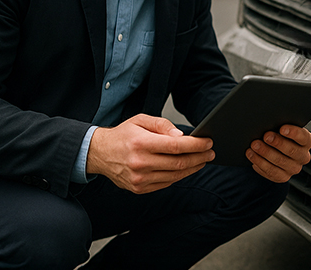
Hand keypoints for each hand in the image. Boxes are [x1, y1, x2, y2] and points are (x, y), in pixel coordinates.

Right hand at [86, 114, 213, 193]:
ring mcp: (139, 178)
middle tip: (210, 152)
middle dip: (199, 157)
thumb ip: (162, 125)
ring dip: (193, 168)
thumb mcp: (140, 120)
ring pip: (175, 175)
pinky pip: (166, 183)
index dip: (196, 145)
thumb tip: (181, 136)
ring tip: (202, 160)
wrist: (100, 154)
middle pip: (179, 162)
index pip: (176, 146)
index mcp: (141, 143)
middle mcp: (140, 163)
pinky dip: (179, 176)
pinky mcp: (140, 188)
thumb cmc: (122, 135)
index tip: (207, 142)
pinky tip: (186, 168)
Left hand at [246, 125, 310, 182]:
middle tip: (265, 136)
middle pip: (291, 150)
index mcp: (307, 141)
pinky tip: (252, 155)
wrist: (276, 149)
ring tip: (254, 146)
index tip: (282, 128)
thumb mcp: (284, 128)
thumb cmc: (280, 134)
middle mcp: (303, 157)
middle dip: (277, 143)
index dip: (294, 133)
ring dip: (265, 153)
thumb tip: (270, 122)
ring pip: (279, 162)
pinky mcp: (283, 177)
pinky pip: (271, 172)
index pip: (304, 137)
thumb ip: (281, 126)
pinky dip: (260, 163)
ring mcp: (294, 168)